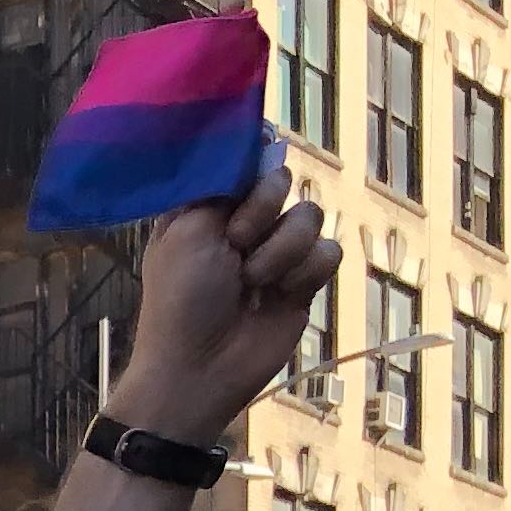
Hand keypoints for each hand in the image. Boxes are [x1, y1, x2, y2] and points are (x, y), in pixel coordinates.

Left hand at [106, 168, 337, 446]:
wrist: (200, 367)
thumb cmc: (180, 300)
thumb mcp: (186, 230)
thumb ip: (222, 183)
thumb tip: (264, 142)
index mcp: (208, 208)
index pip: (246, 161)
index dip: (251, 167)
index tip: (241, 182)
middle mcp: (244, 223)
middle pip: (282, 181)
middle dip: (261, 211)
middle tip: (234, 245)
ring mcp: (276, 251)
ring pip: (310, 216)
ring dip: (280, 250)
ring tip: (251, 283)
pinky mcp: (304, 281)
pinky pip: (329, 252)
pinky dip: (304, 273)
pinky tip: (279, 296)